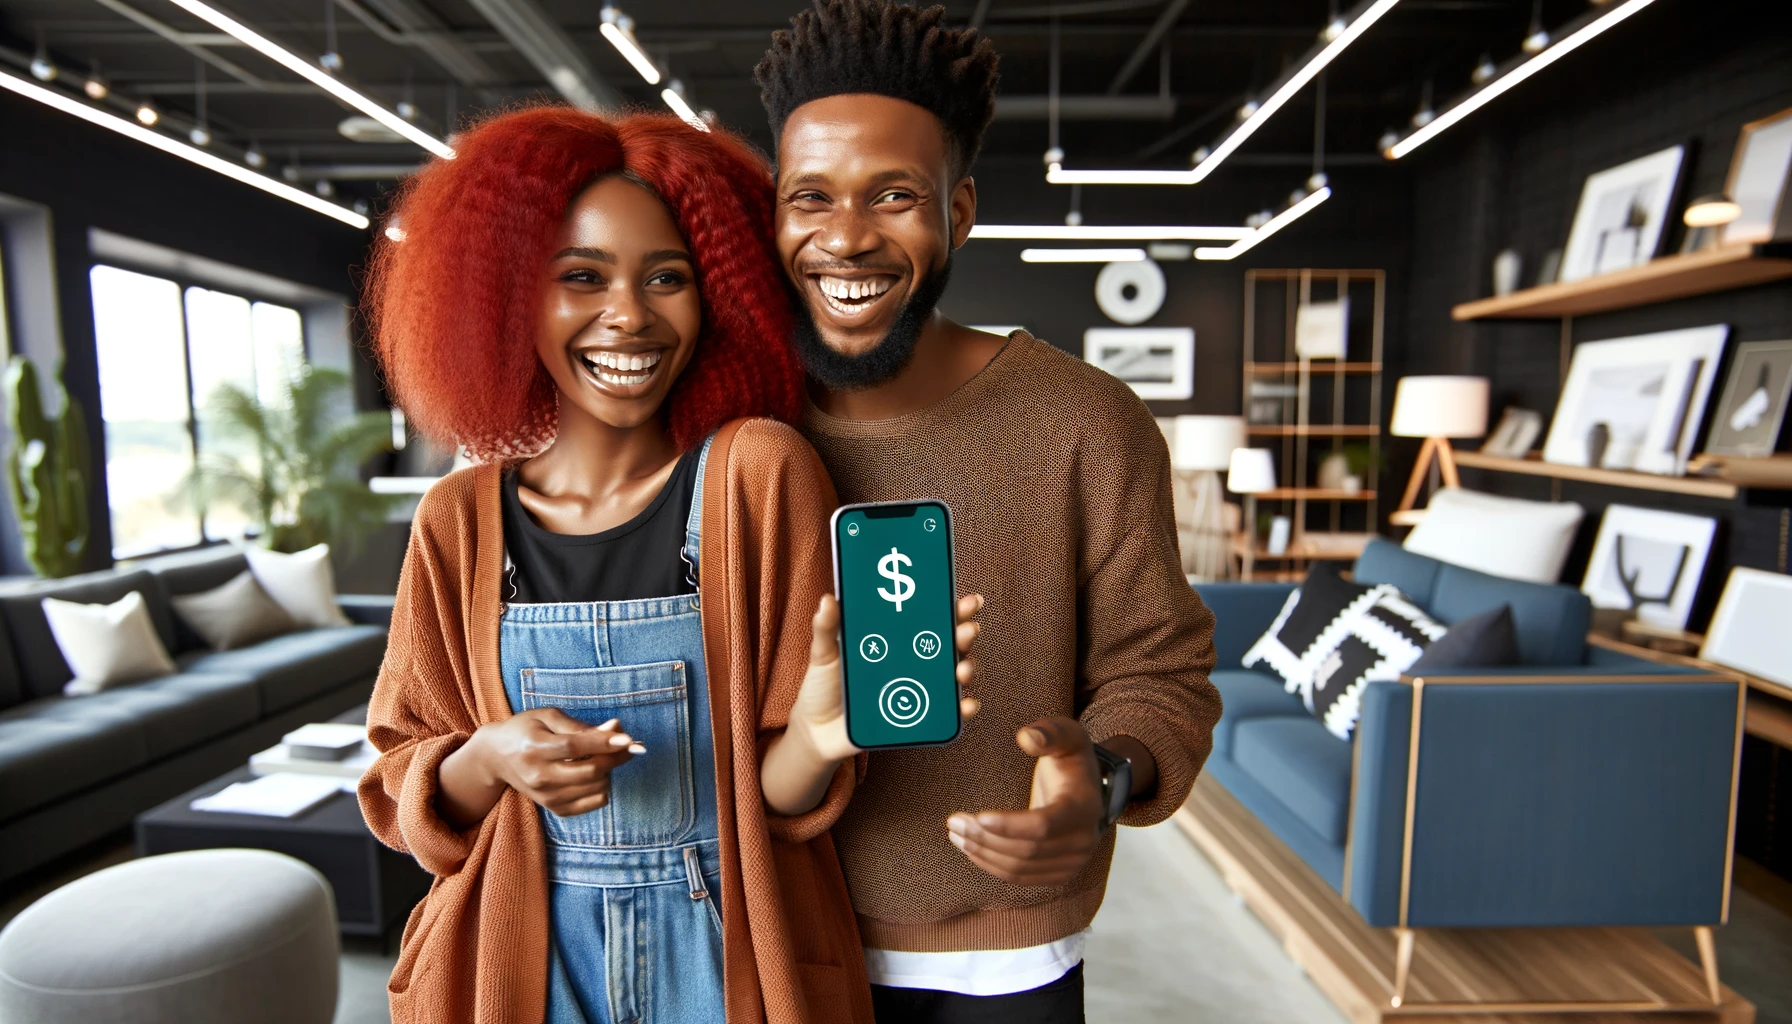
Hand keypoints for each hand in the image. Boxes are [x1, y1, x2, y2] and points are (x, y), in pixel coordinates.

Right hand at [472, 708, 640, 816]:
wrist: (497, 757)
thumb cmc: (525, 729)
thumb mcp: (548, 717)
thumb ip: (580, 725)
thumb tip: (615, 728)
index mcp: (535, 748)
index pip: (574, 748)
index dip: (604, 743)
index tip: (629, 739)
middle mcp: (539, 776)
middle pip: (589, 771)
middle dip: (615, 757)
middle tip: (627, 744)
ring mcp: (545, 796)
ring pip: (595, 788)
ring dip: (609, 771)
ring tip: (602, 756)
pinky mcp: (553, 808)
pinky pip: (593, 803)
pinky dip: (602, 788)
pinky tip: (595, 774)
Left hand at [787, 593, 984, 762]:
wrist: (817, 731)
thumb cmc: (824, 686)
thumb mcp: (824, 653)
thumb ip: (826, 628)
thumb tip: (828, 600)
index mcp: (897, 639)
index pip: (932, 617)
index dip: (954, 606)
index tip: (968, 601)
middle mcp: (916, 661)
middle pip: (951, 642)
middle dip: (966, 633)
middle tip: (966, 631)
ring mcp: (920, 688)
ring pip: (956, 673)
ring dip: (969, 668)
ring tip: (961, 670)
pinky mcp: (919, 716)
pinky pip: (949, 712)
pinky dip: (963, 709)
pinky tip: (964, 705)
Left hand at [948, 716, 1102, 886]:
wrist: (1087, 790)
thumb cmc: (1071, 759)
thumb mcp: (1067, 735)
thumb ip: (1049, 732)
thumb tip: (1026, 737)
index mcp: (1083, 808)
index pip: (1043, 825)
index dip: (1009, 825)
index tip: (978, 816)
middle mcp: (1082, 842)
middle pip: (1026, 851)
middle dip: (985, 838)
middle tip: (954, 821)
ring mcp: (1072, 863)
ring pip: (1020, 869)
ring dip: (983, 853)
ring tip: (956, 834)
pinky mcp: (1058, 875)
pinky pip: (1021, 878)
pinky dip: (992, 866)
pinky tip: (971, 849)